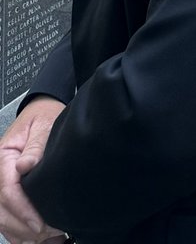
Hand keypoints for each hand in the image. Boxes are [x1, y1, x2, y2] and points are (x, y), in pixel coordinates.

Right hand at [0, 97, 64, 243]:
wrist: (41, 111)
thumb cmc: (43, 116)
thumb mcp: (43, 126)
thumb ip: (35, 147)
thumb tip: (24, 166)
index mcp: (2, 156)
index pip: (7, 191)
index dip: (23, 211)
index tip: (39, 224)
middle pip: (1, 210)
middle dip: (22, 226)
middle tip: (46, 234)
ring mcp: (0, 183)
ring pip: (1, 218)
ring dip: (20, 233)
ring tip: (44, 238)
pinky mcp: (6, 191)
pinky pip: (5, 216)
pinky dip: (17, 231)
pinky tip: (34, 238)